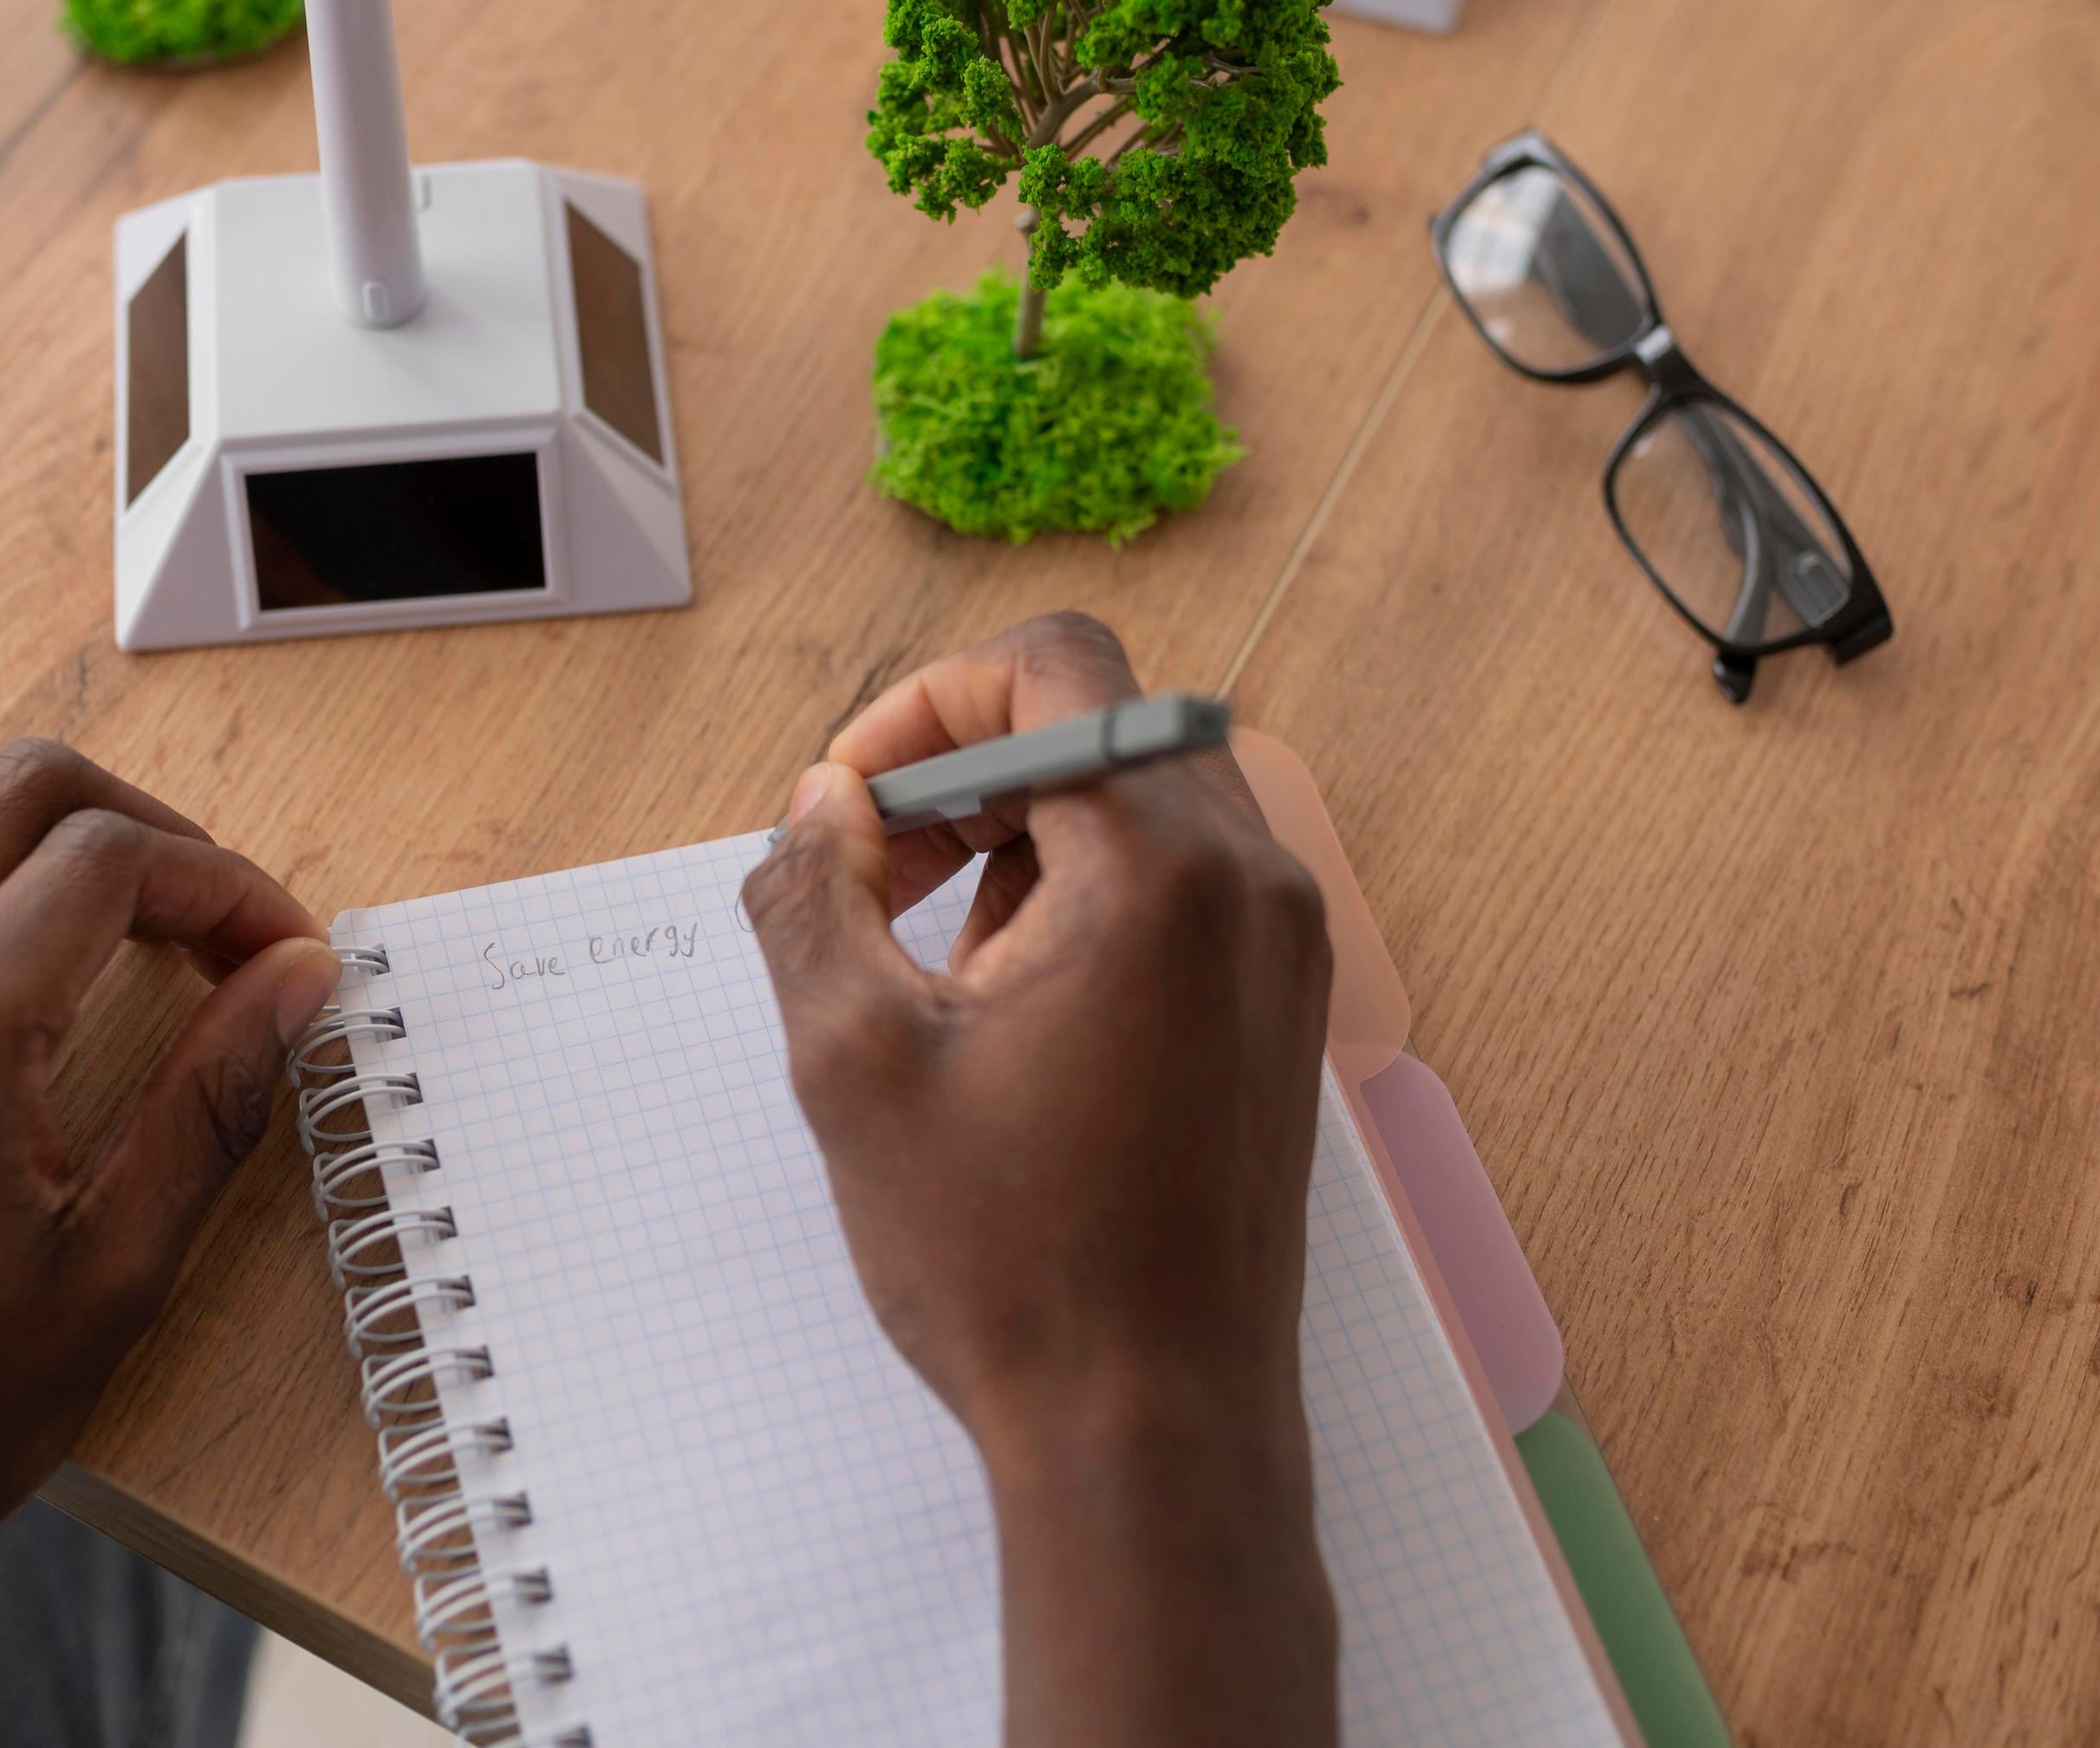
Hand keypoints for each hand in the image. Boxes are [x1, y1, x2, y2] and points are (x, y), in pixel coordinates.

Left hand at [0, 741, 342, 1747]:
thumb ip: (212, 1101)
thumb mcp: (109, 1277)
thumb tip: (296, 978)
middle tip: (206, 925)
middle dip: (144, 831)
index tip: (276, 958)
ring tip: (87, 911)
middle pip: (21, 786)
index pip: (111, 860)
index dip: (226, 887)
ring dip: (20, 818)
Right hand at [742, 613, 1338, 1747]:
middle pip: (1102, 724)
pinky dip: (1087, 904)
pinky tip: (1013, 1021)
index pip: (1056, 665)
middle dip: (968, 777)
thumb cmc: (1013, 1263)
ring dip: (1024, 844)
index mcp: (1163, 868)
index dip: (929, 704)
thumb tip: (819, 809)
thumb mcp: (855, 1063)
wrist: (1154, 1433)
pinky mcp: (1284, 1013)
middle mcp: (1254, 883)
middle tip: (874, 881)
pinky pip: (1183, 888)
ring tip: (943, 978)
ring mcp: (1286, 950)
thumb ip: (814, 897)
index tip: (853, 805)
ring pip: (1142, 804)